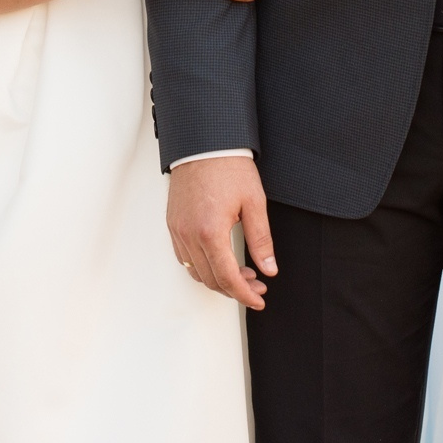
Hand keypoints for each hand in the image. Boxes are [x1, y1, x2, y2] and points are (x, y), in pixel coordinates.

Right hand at [168, 155, 275, 307]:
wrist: (204, 142)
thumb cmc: (229, 167)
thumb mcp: (254, 203)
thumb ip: (261, 240)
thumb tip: (269, 269)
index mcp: (211, 232)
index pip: (228, 278)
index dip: (245, 295)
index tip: (259, 300)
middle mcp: (189, 235)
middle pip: (211, 280)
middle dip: (236, 289)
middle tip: (257, 285)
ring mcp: (178, 230)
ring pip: (196, 271)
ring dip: (218, 279)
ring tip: (242, 274)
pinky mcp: (173, 223)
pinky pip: (184, 257)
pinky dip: (202, 266)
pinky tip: (220, 260)